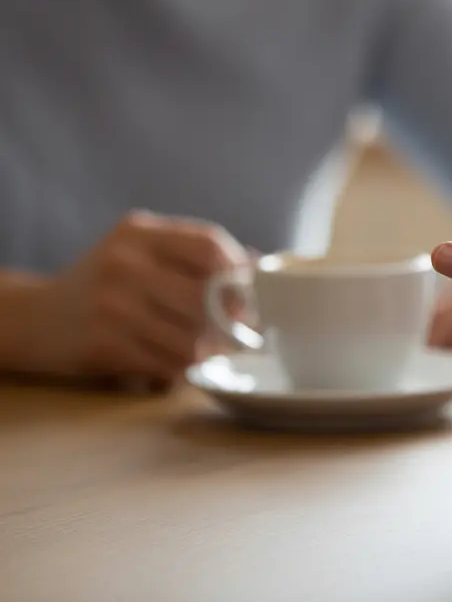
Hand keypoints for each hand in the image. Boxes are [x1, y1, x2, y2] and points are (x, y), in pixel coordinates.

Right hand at [27, 212, 246, 385]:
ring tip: (214, 350)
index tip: (255, 296)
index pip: (210, 246)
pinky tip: (181, 363)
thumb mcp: (143, 251)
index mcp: (141, 233)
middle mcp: (124, 264)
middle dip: (234, 320)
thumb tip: (266, 270)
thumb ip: (196, 255)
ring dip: (212, 351)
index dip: (242, 274)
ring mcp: (111, 306)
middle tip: (244, 332)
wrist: (36, 317)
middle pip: (207, 296)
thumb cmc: (108, 283)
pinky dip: (184, 368)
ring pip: (192, 338)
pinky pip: (167, 364)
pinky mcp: (103, 346)